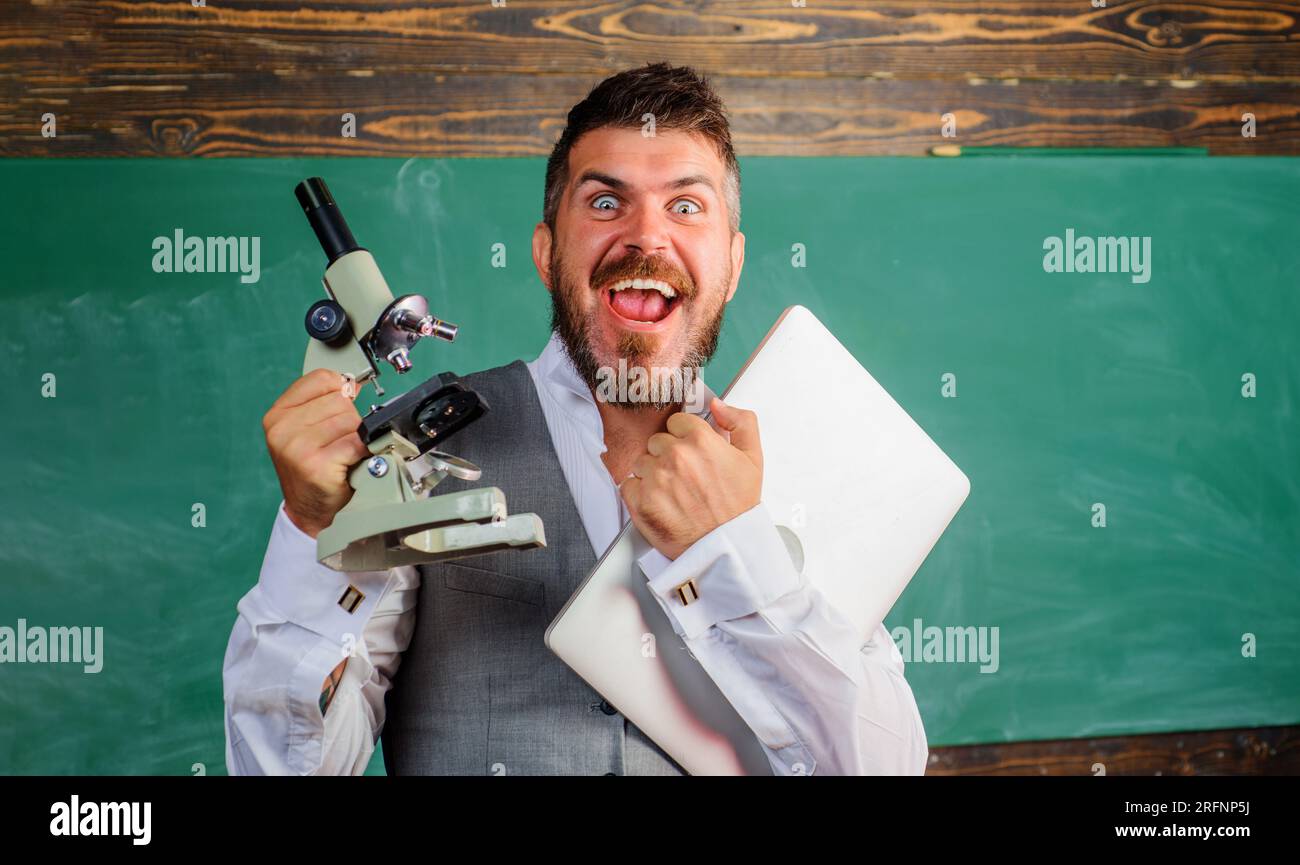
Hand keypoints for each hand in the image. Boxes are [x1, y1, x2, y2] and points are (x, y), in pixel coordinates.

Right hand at [262, 368, 369, 538]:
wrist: (309, 511)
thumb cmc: (313, 469)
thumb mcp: (306, 430)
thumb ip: (322, 404)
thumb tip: (352, 383)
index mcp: (278, 414)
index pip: (322, 379)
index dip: (340, 392)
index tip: (339, 411)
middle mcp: (282, 428)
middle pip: (340, 400)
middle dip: (349, 421)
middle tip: (339, 444)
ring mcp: (297, 447)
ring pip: (351, 420)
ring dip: (356, 438)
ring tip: (342, 455)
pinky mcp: (316, 464)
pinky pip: (356, 443)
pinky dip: (362, 452)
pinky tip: (348, 464)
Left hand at [619, 397, 762, 559]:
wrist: (726, 548)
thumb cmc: (738, 508)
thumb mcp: (753, 459)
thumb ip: (741, 422)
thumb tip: (718, 404)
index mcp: (700, 440)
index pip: (677, 422)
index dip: (684, 438)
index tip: (692, 454)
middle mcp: (675, 455)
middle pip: (657, 441)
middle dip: (668, 455)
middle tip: (684, 477)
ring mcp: (655, 478)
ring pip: (641, 462)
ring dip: (652, 474)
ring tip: (674, 493)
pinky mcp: (640, 501)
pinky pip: (628, 485)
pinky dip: (639, 493)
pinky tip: (660, 503)